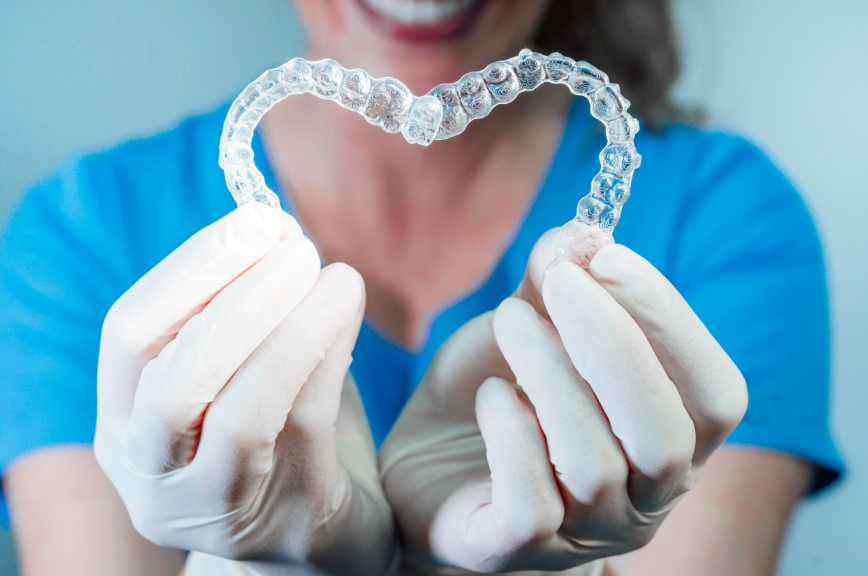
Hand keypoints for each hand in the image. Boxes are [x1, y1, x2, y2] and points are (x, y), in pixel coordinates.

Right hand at [94, 204, 394, 575]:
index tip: (256, 219)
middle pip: (171, 380)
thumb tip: (276, 225)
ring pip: (236, 413)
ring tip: (334, 273)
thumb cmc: (280, 438)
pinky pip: (301, 429)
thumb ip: (248, 310)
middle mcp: (151, 473)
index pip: (129, 336)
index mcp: (126, 423)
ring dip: (287, 328)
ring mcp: (211, 508)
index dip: (191, 270)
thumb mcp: (245, 371)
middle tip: (294, 244)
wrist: (321, 539)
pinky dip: (325, 356)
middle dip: (235, 297)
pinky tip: (347, 311)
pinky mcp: (282, 522)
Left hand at [379, 230, 747, 572]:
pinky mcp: (516, 551)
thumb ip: (557, 284)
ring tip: (510, 321)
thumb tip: (579, 236)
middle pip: (666, 435)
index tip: (608, 257)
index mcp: (669, 440)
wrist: (423, 462)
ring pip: (596, 465)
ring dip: (550, 375)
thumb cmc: (496, 393)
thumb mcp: (529, 326)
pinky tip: (491, 396)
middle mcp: (643, 499)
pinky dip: (513, 436)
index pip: (715, 393)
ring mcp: (583, 535)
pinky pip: (533, 506)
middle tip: (558, 281)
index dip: (670, 321)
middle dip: (614, 343)